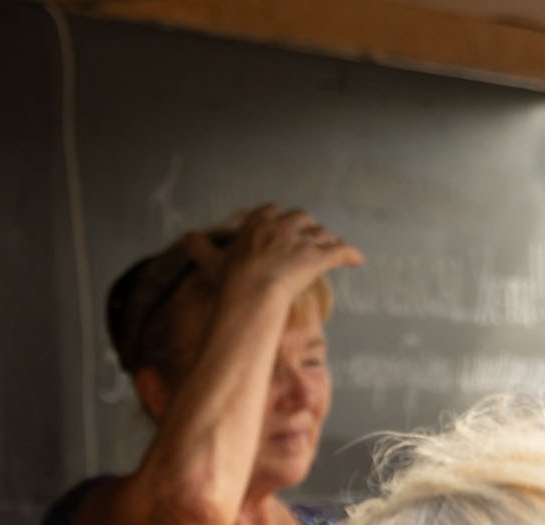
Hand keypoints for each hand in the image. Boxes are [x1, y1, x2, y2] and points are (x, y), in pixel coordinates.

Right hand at [194, 202, 362, 304]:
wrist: (252, 293)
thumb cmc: (231, 280)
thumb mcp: (212, 262)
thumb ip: (201, 247)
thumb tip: (186, 237)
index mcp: (259, 221)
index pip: (273, 212)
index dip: (278, 221)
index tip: (279, 229)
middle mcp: (283, 224)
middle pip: (302, 218)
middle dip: (306, 228)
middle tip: (307, 240)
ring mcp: (304, 239)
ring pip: (322, 234)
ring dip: (327, 240)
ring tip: (330, 249)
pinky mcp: (321, 255)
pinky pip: (341, 251)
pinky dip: (351, 255)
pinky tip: (358, 260)